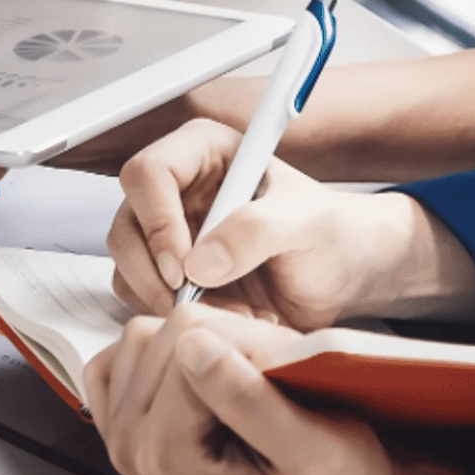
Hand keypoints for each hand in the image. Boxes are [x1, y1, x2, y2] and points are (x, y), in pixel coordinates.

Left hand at [86, 303, 473, 474]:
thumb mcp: (309, 446)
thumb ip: (247, 399)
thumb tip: (191, 345)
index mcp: (165, 456)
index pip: (188, 340)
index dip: (248, 342)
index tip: (283, 374)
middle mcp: (130, 448)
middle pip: (160, 334)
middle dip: (224, 341)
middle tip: (268, 378)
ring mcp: (121, 432)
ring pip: (143, 333)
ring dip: (199, 342)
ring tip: (243, 379)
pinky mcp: (123, 414)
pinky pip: (127, 349)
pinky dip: (168, 348)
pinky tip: (205, 376)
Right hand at [108, 120, 474, 327]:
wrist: (348, 275)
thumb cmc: (334, 234)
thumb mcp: (306, 224)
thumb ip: (255, 231)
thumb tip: (199, 262)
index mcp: (204, 153)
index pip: (148, 174)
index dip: (157, 221)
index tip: (183, 266)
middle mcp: (177, 190)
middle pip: (126, 225)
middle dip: (151, 271)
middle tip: (189, 302)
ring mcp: (169, 234)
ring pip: (126, 266)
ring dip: (165, 300)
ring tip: (227, 314)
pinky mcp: (170, 275)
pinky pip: (142, 298)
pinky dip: (175, 318)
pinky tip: (225, 320)